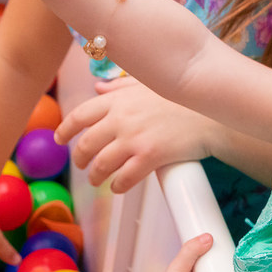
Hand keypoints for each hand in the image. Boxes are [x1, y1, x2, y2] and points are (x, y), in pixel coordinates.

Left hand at [55, 78, 213, 192]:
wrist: (212, 110)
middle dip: (80, 158)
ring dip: (96, 176)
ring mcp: (135, 138)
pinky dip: (117, 186)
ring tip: (98, 180)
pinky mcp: (150, 156)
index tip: (59, 138)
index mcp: (118, 100)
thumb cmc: (181, 98)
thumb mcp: (147, 84)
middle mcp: (121, 119)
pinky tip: (118, 187)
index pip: (81, 115)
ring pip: (102, 164)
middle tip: (82, 166)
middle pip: (87, 144)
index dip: (65, 129)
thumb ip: (119, 86)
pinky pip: (125, 178)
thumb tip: (98, 87)